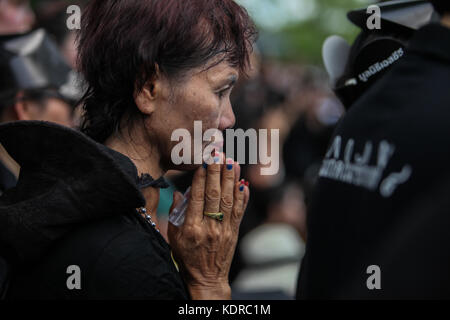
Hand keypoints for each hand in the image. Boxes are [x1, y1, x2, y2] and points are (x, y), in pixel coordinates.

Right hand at [168, 154, 249, 299]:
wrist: (206, 277)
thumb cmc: (187, 256)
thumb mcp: (173, 236)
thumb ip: (175, 214)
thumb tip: (178, 192)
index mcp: (191, 228)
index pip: (197, 197)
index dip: (200, 178)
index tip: (202, 162)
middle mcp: (210, 227)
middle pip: (215, 195)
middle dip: (217, 173)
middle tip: (219, 154)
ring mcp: (224, 229)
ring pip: (230, 200)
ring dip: (232, 179)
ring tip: (232, 162)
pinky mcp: (234, 232)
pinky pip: (240, 211)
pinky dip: (243, 196)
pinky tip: (243, 183)